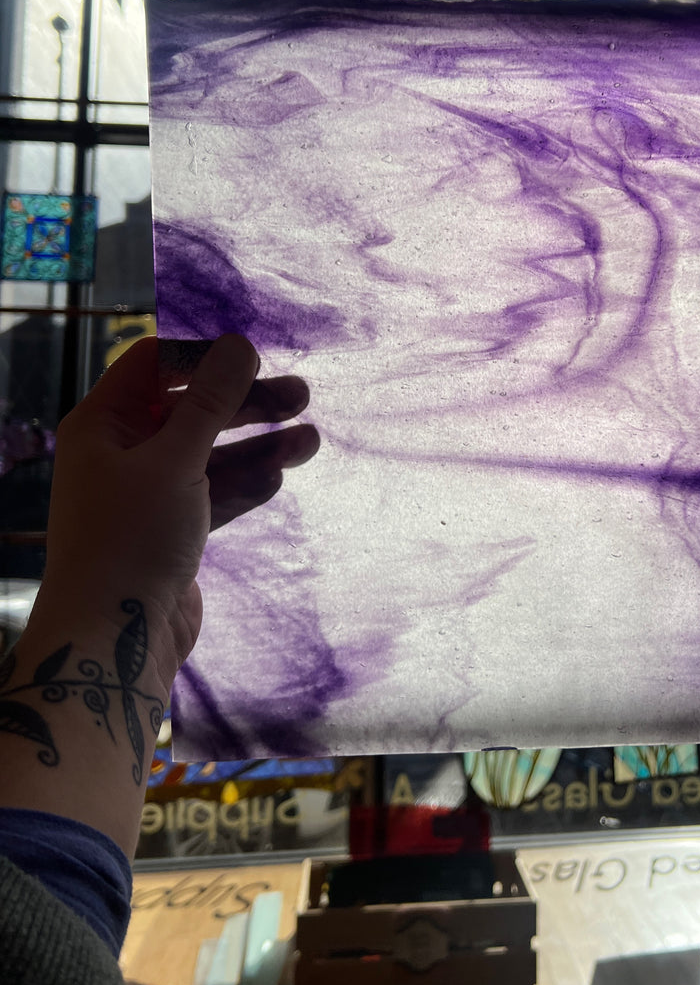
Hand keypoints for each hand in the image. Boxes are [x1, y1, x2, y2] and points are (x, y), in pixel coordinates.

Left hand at [38, 335, 318, 683]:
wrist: (114, 641)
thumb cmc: (131, 540)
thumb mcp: (176, 461)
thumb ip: (212, 402)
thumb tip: (239, 344)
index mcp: (104, 424)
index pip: (153, 365)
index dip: (203, 357)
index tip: (255, 358)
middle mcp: (121, 452)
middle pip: (191, 409)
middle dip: (247, 403)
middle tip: (303, 396)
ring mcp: (147, 493)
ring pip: (210, 453)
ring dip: (258, 446)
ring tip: (311, 443)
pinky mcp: (171, 529)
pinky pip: (214, 492)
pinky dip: (244, 485)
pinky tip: (277, 479)